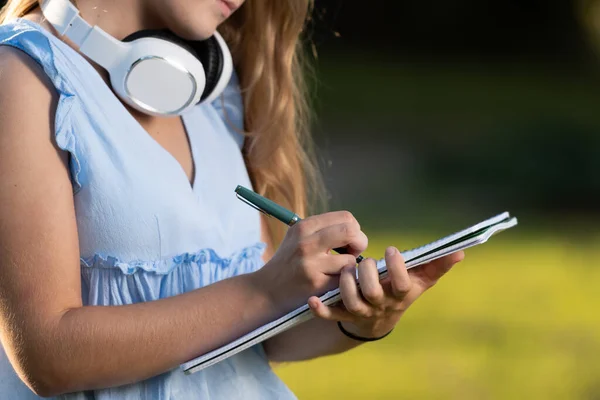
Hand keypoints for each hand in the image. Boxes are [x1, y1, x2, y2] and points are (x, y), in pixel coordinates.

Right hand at [256, 211, 367, 311]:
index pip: (346, 218)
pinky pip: (343, 280)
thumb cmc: (288, 263)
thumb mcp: (298, 238)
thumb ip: (323, 230)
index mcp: (304, 226)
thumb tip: (354, 230)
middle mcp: (306, 242)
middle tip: (352, 254)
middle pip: (351, 232)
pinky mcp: (315, 284)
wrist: (266, 290)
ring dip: (350, 267)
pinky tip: (330, 282)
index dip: (354, 229)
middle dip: (359, 243)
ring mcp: (310, 264)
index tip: (347, 242)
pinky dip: (342, 282)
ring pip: (350, 260)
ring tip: (337, 270)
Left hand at [308, 246, 464, 338]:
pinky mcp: (342, 314)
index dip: (397, 268)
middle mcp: (380, 305)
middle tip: (365, 261)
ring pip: (352, 303)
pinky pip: (330, 315)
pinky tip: (313, 299)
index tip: (392, 250)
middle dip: (368, 275)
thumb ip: (437, 265)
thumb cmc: (400, 292)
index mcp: (400, 295)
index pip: (402, 285)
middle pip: (373, 294)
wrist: (379, 321)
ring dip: (347, 286)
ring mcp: (361, 311)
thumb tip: (460, 251)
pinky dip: (321, 309)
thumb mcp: (420, 281)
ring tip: (345, 270)